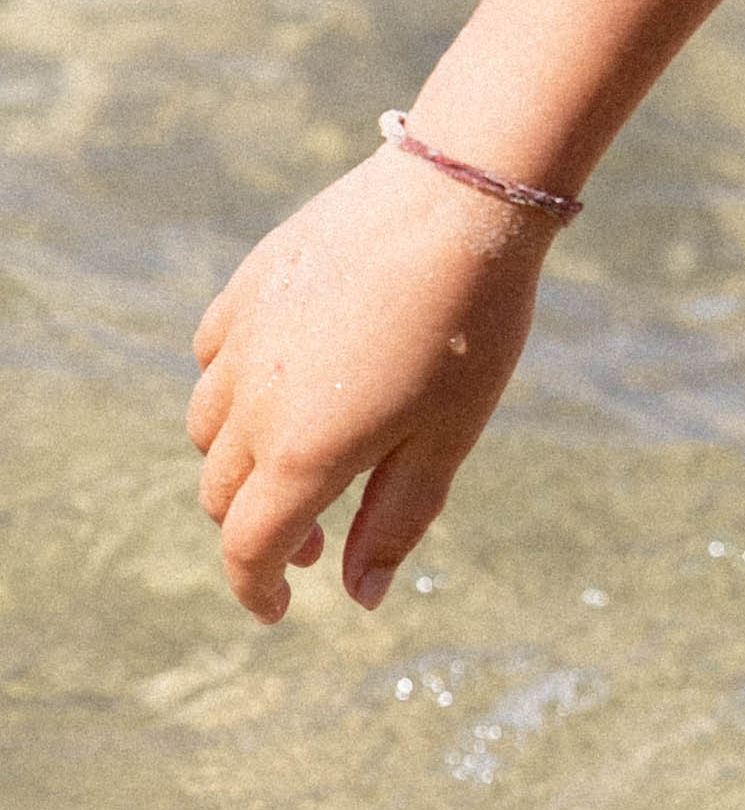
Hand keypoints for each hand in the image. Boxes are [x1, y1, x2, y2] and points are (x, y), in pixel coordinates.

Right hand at [189, 143, 551, 621]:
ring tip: (302, 457)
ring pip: (207, 427)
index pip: (249, 548)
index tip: (279, 609)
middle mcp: (253, 402)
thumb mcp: (447, 438)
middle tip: (322, 536)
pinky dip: (232, 389)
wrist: (459, 199)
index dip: (257, 589)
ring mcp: (241, 339)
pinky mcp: (246, 286)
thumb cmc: (472, 326)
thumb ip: (395, 521)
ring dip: (240, 462)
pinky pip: (212, 356)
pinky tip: (281, 382)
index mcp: (302, 453)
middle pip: (221, 494)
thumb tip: (358, 594)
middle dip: (260, 529)